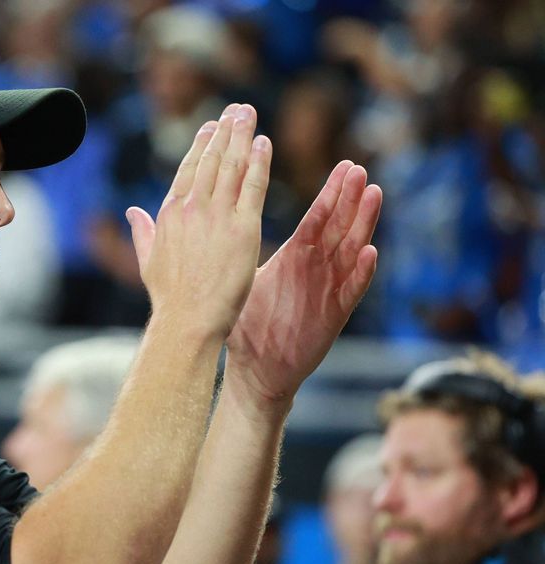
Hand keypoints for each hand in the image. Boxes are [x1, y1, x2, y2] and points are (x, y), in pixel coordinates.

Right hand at [127, 103, 271, 341]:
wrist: (188, 319)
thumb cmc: (169, 298)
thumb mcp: (148, 260)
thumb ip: (142, 231)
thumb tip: (130, 211)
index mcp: (169, 213)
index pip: (188, 169)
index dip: (202, 144)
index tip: (212, 125)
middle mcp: (192, 208)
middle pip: (211, 159)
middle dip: (225, 130)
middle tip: (237, 109)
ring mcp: (217, 216)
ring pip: (231, 165)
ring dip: (242, 136)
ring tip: (249, 114)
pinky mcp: (244, 228)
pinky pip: (253, 186)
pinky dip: (259, 162)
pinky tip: (264, 143)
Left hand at [224, 161, 381, 408]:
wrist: (256, 370)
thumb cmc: (249, 325)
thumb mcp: (244, 278)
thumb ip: (236, 248)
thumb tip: (215, 219)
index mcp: (296, 258)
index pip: (317, 219)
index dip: (332, 194)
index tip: (345, 166)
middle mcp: (316, 269)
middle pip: (339, 228)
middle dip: (351, 199)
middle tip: (360, 170)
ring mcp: (328, 290)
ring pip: (351, 251)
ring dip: (363, 224)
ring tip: (374, 195)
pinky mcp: (334, 315)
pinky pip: (350, 291)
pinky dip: (361, 273)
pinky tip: (370, 252)